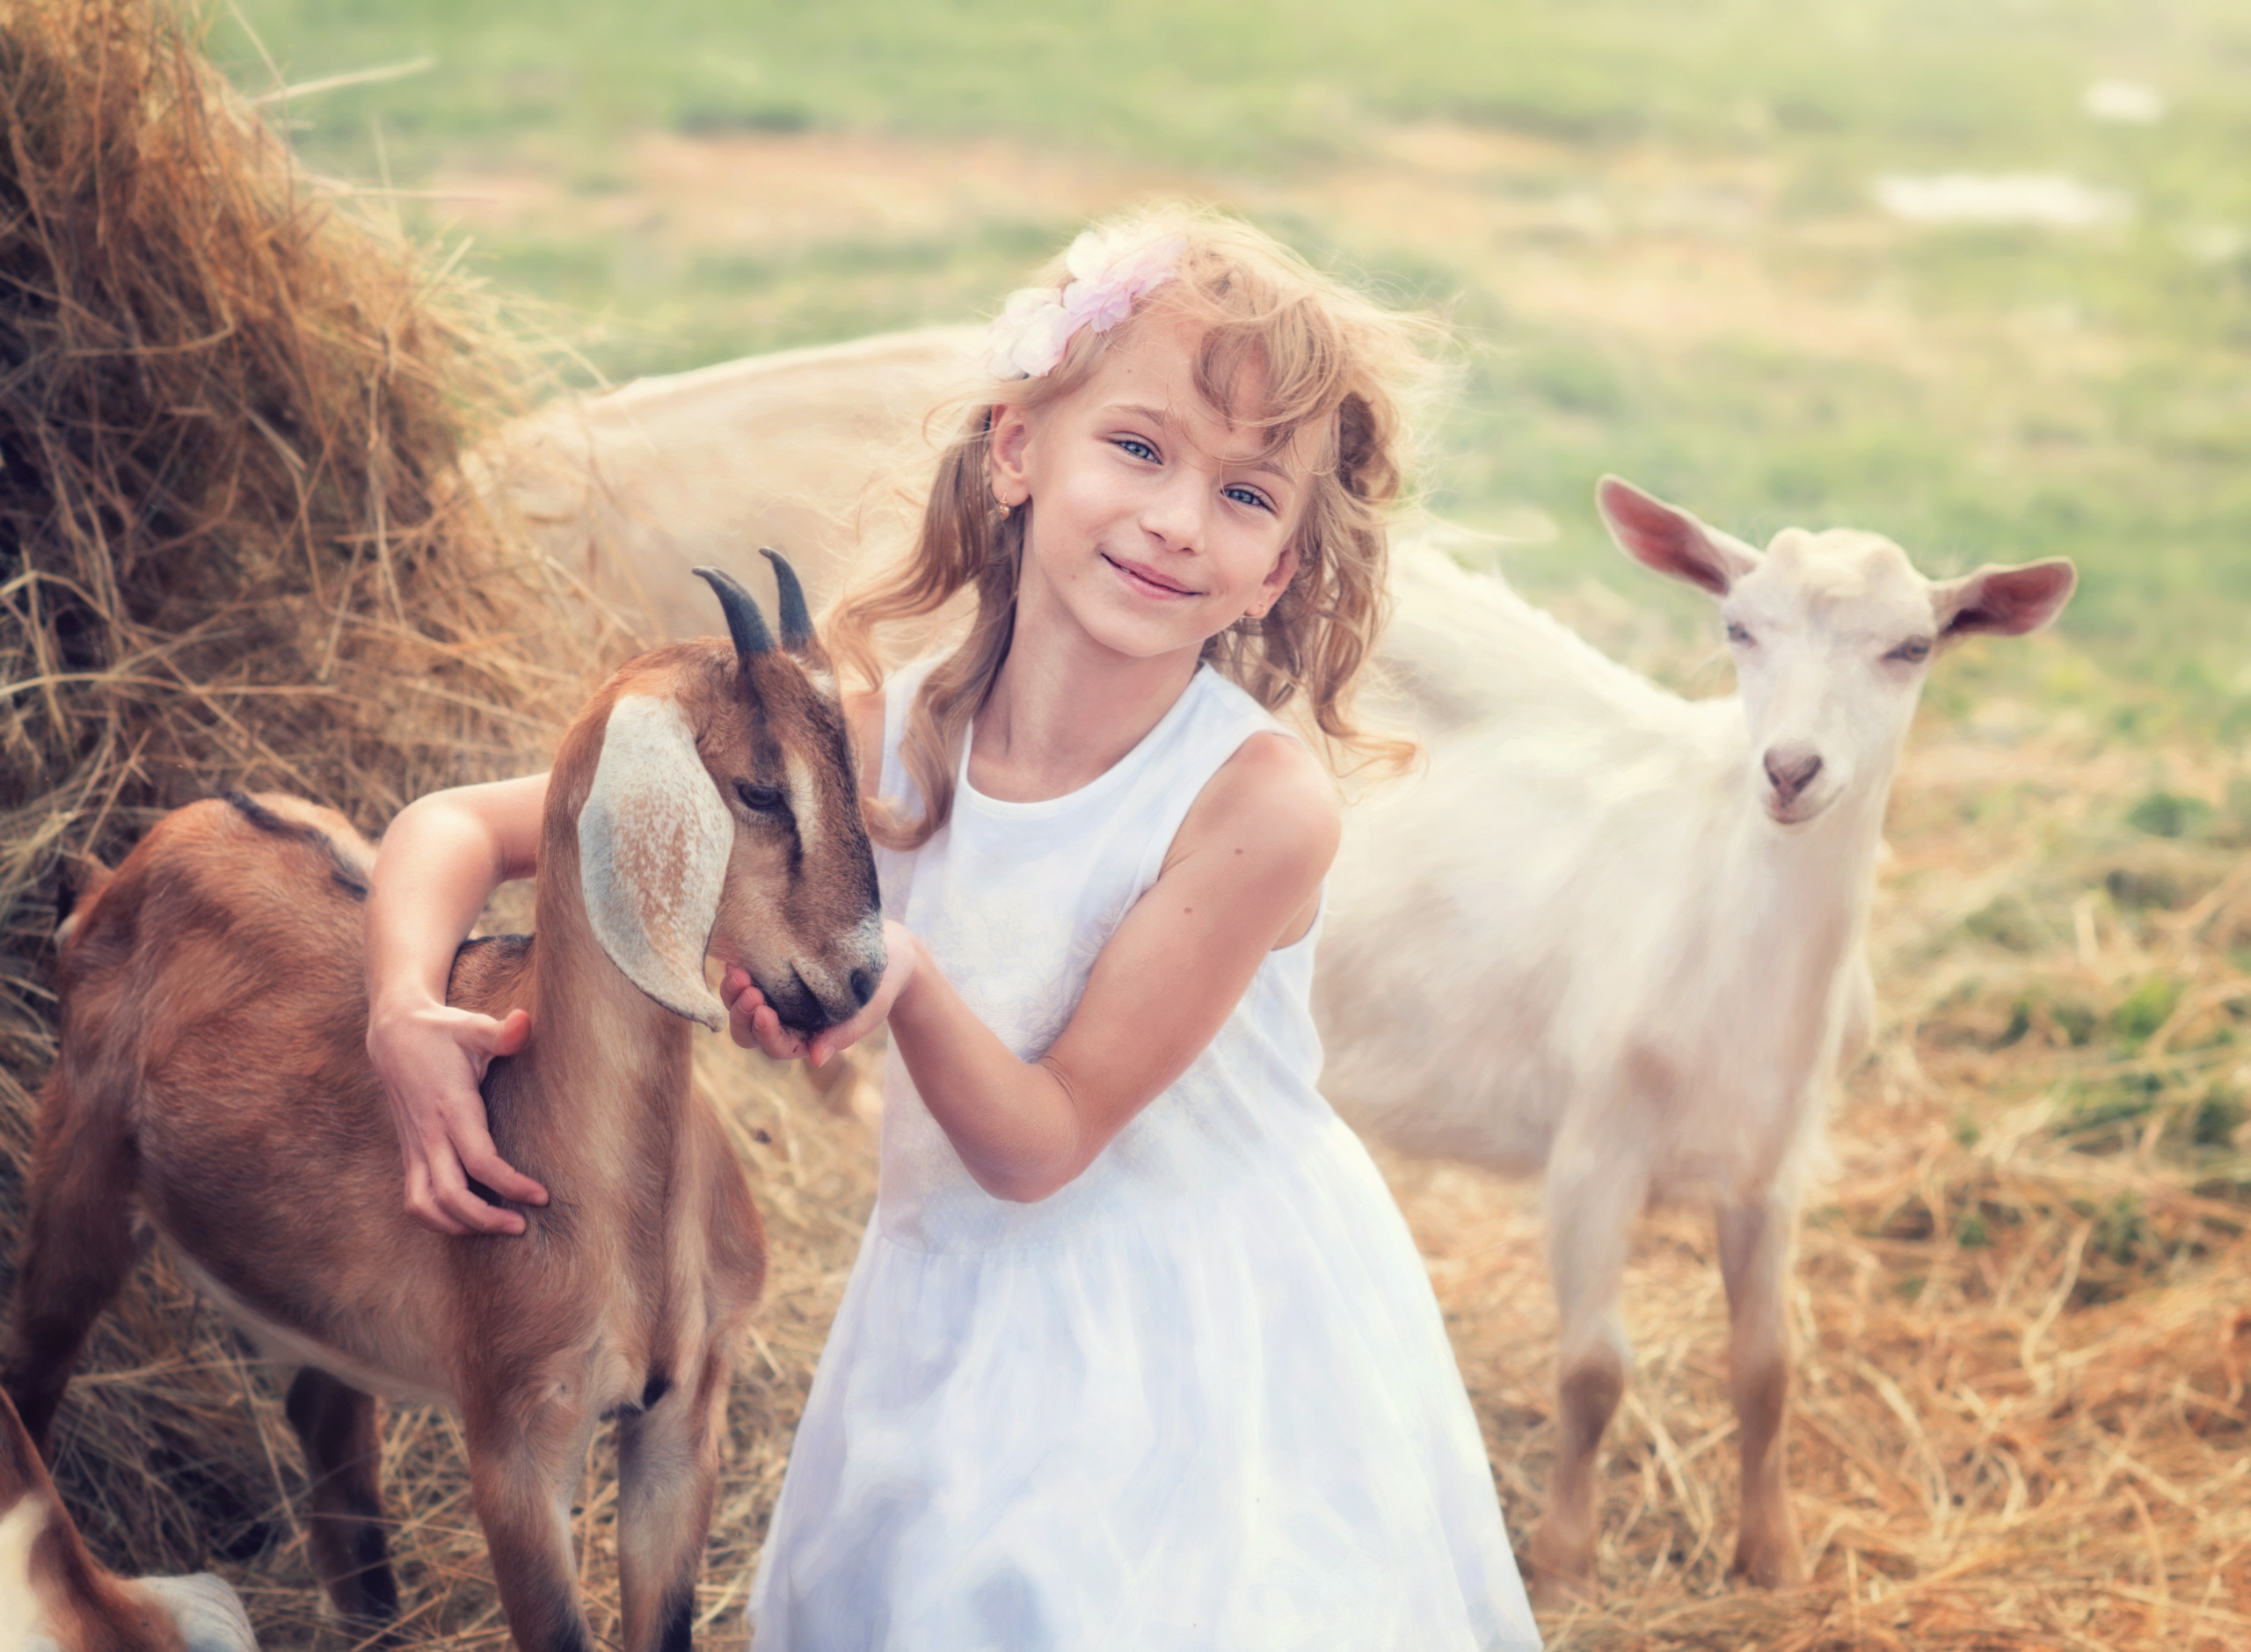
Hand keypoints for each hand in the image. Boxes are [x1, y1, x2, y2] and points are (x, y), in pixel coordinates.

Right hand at [367, 998, 547, 1235]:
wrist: (393, 1033)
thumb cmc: (443, 1031)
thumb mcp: (474, 1027)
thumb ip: (503, 1033)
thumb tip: (525, 1021)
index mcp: (451, 1108)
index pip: (480, 1161)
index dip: (511, 1185)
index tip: (542, 1197)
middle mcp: (429, 1133)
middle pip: (451, 1195)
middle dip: (486, 1219)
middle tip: (521, 1226)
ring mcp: (414, 1146)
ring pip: (424, 1206)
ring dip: (458, 1225)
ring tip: (494, 1228)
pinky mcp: (408, 1152)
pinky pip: (414, 1199)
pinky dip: (436, 1218)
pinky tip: (466, 1219)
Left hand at [722, 921, 918, 1067]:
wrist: (890, 953)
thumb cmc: (881, 987)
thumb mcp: (868, 1012)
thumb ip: (843, 1035)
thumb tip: (815, 1060)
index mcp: (806, 1039)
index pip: (778, 1047)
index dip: (766, 1033)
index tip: (763, 1010)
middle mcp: (785, 1022)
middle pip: (749, 1033)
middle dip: (742, 1014)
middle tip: (747, 988)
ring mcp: (775, 999)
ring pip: (740, 1007)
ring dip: (733, 993)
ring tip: (736, 970)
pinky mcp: (771, 975)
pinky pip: (745, 980)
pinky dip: (737, 973)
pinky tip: (736, 957)